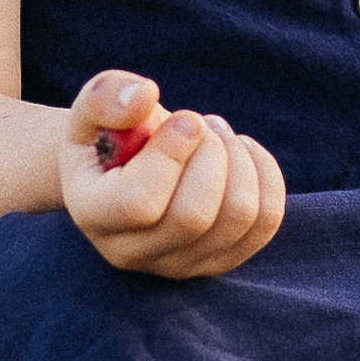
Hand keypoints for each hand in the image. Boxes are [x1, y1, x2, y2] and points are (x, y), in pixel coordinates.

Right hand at [61, 70, 286, 279]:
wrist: (123, 169)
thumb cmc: (109, 132)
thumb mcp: (93, 106)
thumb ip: (107, 96)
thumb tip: (145, 95)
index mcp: (93, 214)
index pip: (138, 203)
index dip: (172, 153)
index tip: (186, 118)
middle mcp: (133, 252)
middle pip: (194, 216)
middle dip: (210, 153)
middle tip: (200, 123)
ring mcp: (180, 264)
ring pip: (237, 217)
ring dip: (238, 159)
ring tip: (217, 133)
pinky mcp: (220, 259)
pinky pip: (266, 220)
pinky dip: (264, 174)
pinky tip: (240, 151)